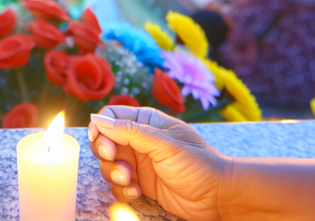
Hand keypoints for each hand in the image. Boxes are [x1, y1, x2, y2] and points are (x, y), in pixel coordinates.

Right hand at [88, 106, 227, 220]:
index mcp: (146, 122)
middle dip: (105, 154)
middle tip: (118, 162)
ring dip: (114, 174)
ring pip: (108, 165)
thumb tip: (98, 119)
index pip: (111, 116)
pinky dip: (122, 190)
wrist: (217, 197)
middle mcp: (139, 141)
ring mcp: (139, 163)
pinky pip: (118, 186)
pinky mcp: (140, 184)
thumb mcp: (163, 144)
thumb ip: (129, 131)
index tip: (103, 144)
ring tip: (131, 181)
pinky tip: (137, 192)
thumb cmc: (197, 164)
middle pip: (104, 142)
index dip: (100, 128)